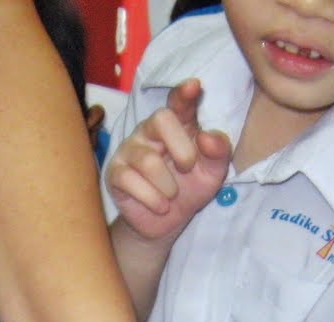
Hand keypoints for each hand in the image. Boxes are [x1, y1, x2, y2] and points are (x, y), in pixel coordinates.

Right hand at [105, 78, 232, 244]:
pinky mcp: (115, 172)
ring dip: (168, 185)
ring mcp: (129, 149)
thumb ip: (218, 153)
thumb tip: (207, 137)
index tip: (194, 86)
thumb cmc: (190, 189)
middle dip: (182, 149)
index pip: (179, 102)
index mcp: (177, 124)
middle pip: (161, 119)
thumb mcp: (212, 174)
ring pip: (149, 160)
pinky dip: (152, 199)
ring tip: (172, 196)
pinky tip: (160, 206)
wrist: (166, 223)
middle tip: (188, 168)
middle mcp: (150, 130)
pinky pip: (130, 181)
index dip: (184, 93)